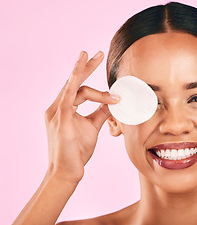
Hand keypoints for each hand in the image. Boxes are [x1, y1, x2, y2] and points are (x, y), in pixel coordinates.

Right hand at [44, 51, 118, 183]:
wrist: (67, 171)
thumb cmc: (77, 150)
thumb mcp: (92, 127)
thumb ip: (100, 113)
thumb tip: (112, 102)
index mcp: (64, 108)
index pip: (77, 87)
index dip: (89, 74)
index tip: (102, 65)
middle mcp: (57, 107)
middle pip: (73, 81)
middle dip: (86, 65)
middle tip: (98, 52)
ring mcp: (57, 113)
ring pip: (74, 88)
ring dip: (87, 72)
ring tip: (98, 59)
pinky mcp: (61, 120)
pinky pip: (68, 98)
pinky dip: (74, 82)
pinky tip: (80, 68)